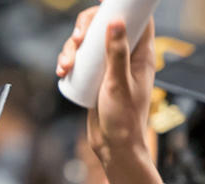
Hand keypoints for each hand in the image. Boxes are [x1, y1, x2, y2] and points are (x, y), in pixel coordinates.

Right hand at [56, 7, 164, 183]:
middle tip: (79, 39)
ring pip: (89, 42)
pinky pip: (81, 59)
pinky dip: (69, 60)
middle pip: (107, 25)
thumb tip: (116, 21)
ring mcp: (110, 67)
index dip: (124, 7)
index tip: (106, 5)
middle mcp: (127, 57)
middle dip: (87, 26)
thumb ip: (117, 53)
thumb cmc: (124, 120)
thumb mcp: (118, 84)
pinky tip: (62, 71)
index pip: (139, 20)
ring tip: (65, 65)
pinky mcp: (95, 77)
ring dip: (72, 47)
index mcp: (141, 55)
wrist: (114, 148)